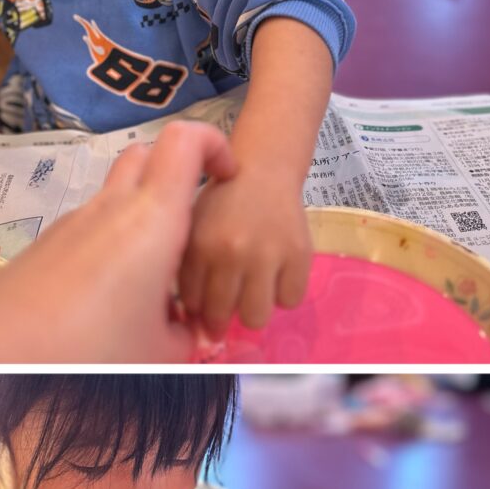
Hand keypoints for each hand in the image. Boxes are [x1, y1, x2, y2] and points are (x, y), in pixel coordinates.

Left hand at [0, 121, 237, 365]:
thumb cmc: (94, 351)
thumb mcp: (162, 353)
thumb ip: (187, 335)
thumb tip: (191, 330)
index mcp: (153, 220)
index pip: (185, 142)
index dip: (214, 145)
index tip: (228, 178)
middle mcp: (113, 207)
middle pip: (148, 154)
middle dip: (179, 174)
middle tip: (194, 225)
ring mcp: (76, 221)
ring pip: (119, 194)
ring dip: (145, 217)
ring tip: (156, 280)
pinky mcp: (50, 243)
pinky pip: (94, 227)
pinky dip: (115, 244)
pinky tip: (113, 299)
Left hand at [177, 166, 311, 337]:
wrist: (263, 170)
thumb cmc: (222, 203)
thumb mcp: (193, 228)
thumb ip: (190, 268)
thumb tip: (196, 318)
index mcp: (200, 245)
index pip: (194, 303)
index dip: (197, 311)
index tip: (204, 308)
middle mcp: (232, 252)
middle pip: (223, 316)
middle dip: (222, 318)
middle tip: (228, 306)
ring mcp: (267, 254)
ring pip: (257, 317)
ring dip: (254, 309)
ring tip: (254, 292)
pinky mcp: (299, 254)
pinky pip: (290, 300)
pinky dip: (283, 294)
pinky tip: (277, 277)